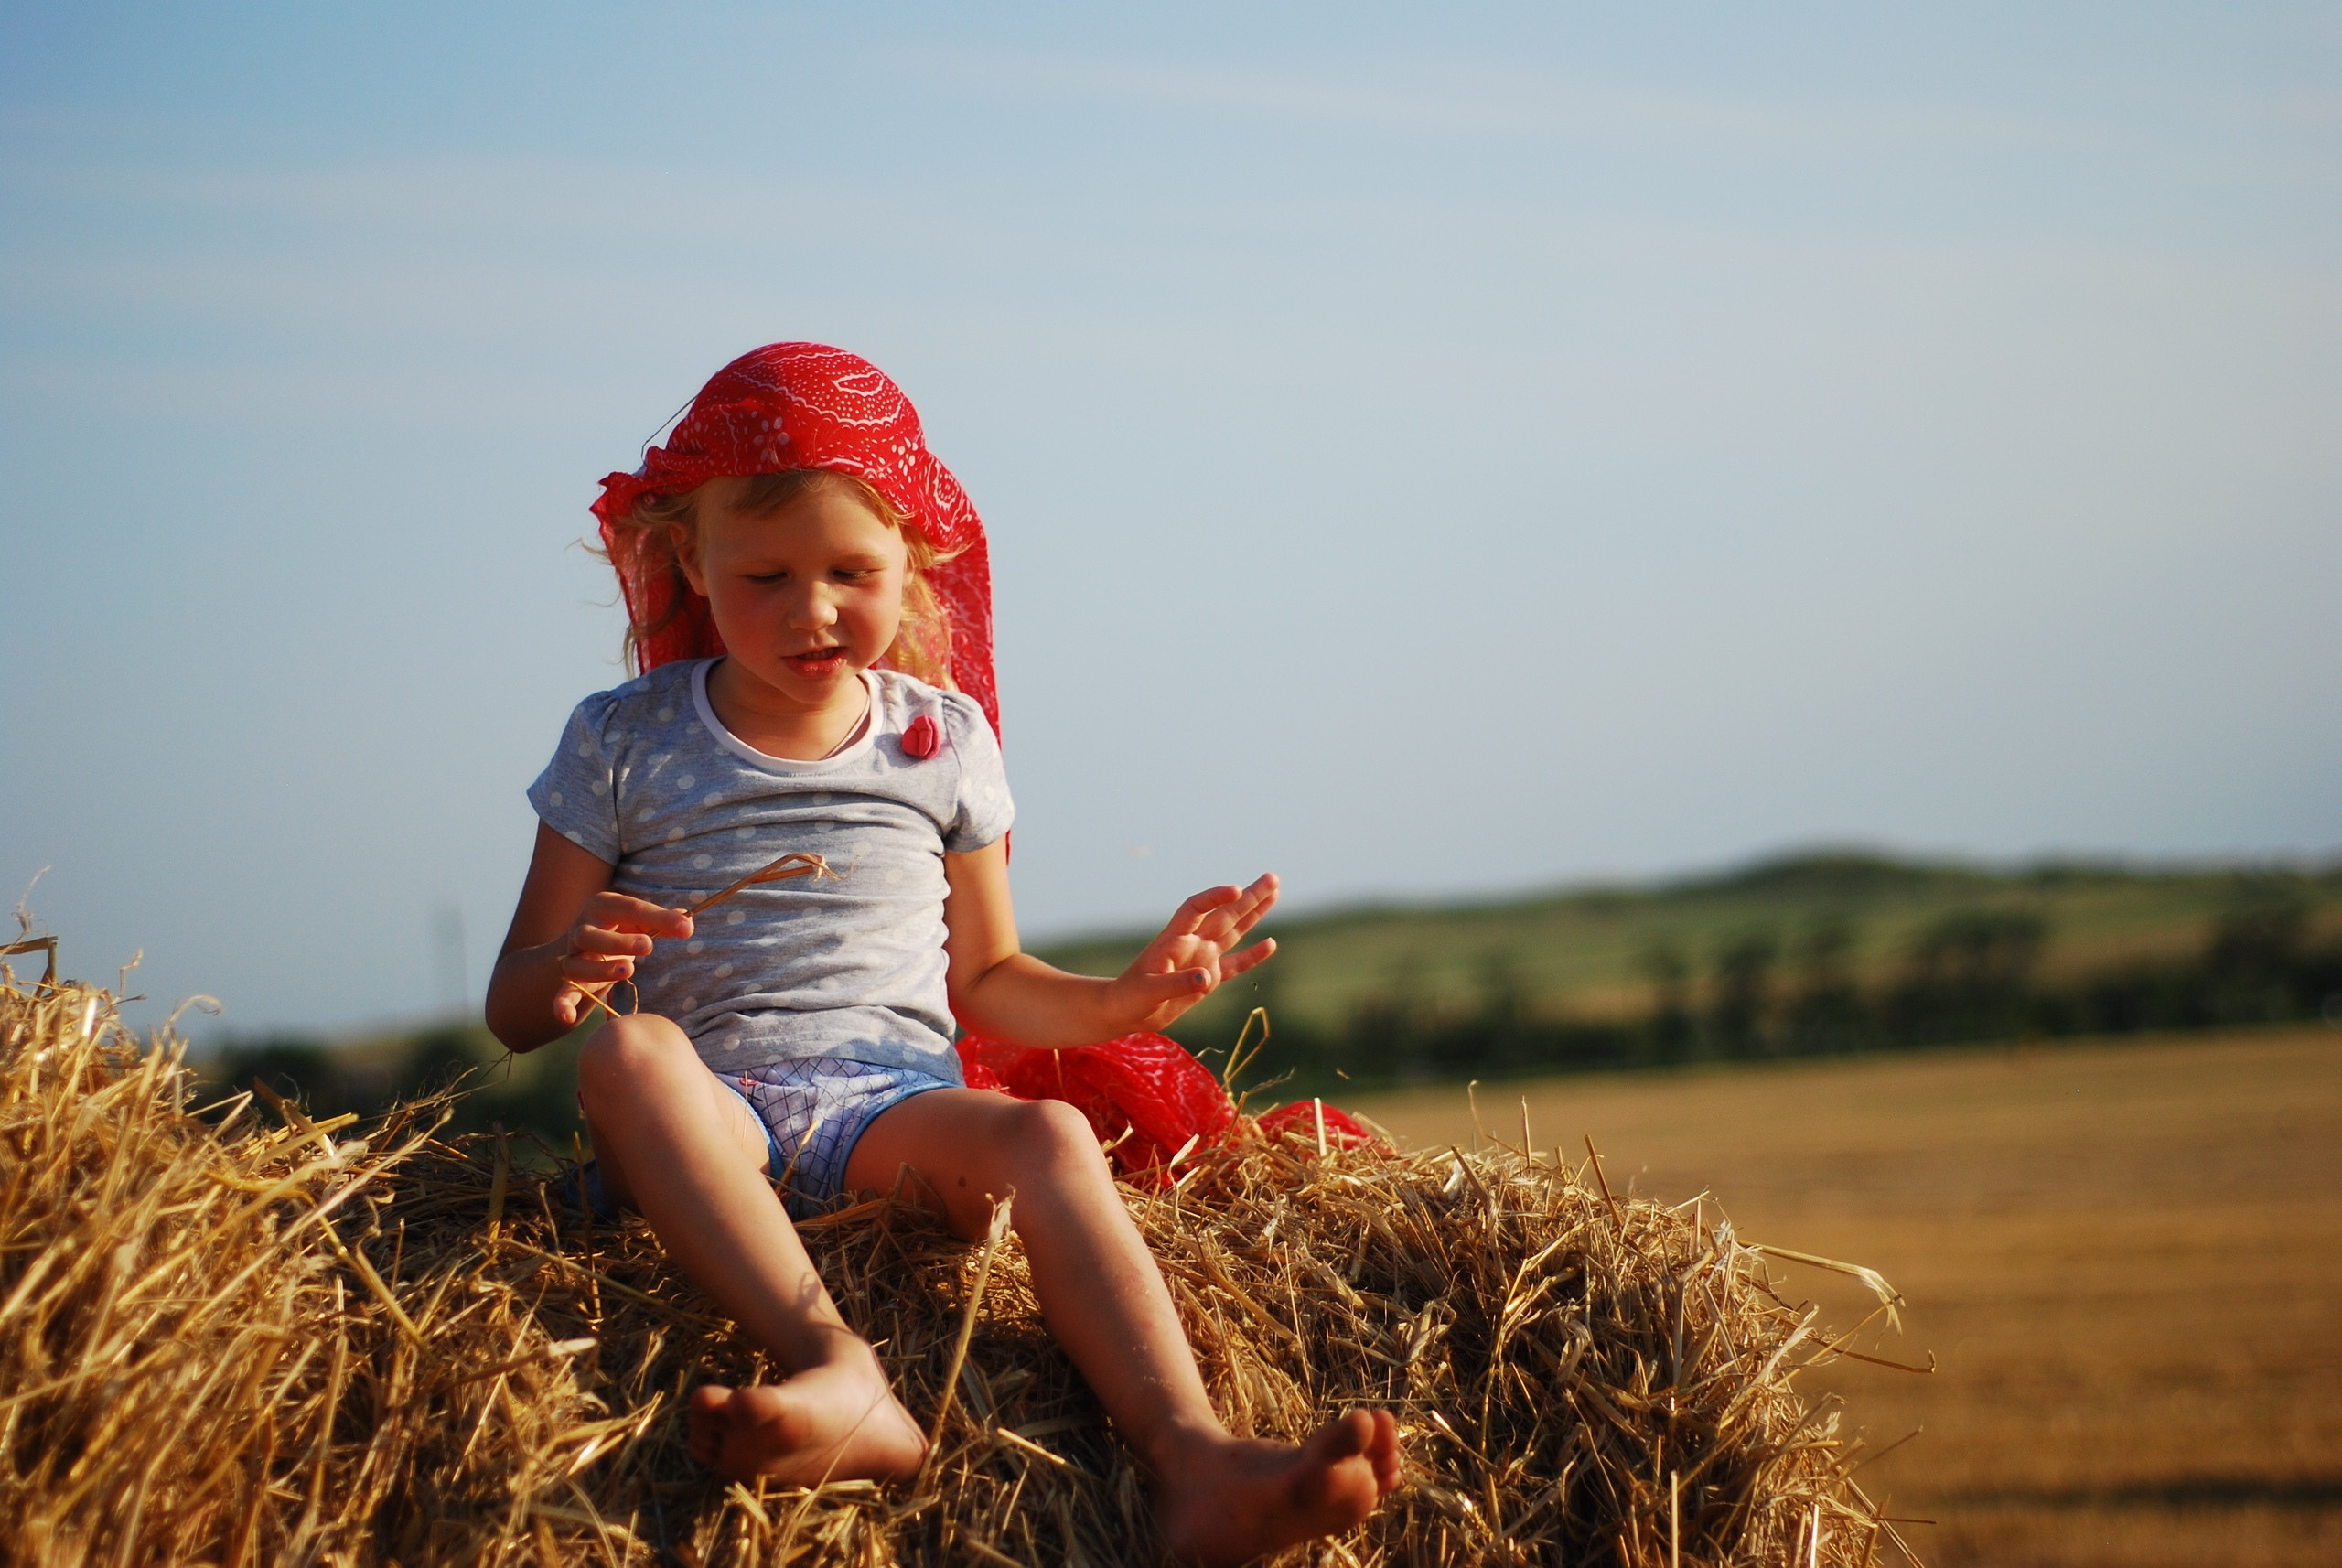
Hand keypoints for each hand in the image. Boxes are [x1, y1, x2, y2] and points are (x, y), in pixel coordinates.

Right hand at [551, 892, 692, 1028]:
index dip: (659, 917)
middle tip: (648, 946)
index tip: (687, 928)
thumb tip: (687, 921)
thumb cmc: (621, 928)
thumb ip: (662, 922)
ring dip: (601, 969)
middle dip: (619, 941)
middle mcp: (584, 929)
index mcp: (603, 906)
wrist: (583, 946)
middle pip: (592, 935)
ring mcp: (574, 955)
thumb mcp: (640, 920)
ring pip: (578, 964)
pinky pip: (563, 993)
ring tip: (628, 970)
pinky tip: (567, 1016)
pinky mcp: (570, 981)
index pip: (630, 908)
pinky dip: (562, 1004)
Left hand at [1104, 873, 1280, 1034]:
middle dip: (1249, 897)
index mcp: (1174, 939)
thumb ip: (1177, 984)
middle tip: (1272, 878)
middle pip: (1224, 914)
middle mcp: (1192, 943)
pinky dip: (1253, 955)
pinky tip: (1270, 943)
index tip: (1235, 890)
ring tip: (1274, 892)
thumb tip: (1207, 977)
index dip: (1214, 897)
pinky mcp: (1209, 978)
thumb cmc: (1130, 997)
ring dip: (1254, 913)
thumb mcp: (1149, 991)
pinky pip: (1236, 964)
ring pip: (1234, 931)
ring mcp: (1202, 958)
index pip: (1196, 908)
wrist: (1125, 1011)